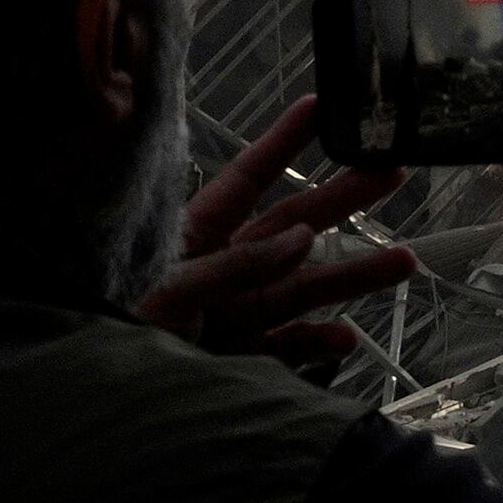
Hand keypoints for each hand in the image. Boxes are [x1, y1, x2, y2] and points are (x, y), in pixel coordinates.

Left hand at [139, 93, 417, 372]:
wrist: (96, 397)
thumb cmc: (113, 324)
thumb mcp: (169, 286)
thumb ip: (236, 264)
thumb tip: (302, 239)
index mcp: (198, 232)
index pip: (249, 177)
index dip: (286, 141)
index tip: (324, 105)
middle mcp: (225, 265)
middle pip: (294, 225)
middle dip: (344, 199)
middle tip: (393, 170)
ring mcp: (236, 311)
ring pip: (306, 287)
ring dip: (354, 276)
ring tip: (406, 263)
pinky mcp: (240, 355)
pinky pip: (288, 345)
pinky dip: (317, 343)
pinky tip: (347, 338)